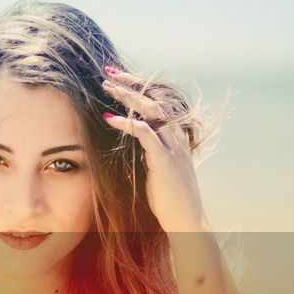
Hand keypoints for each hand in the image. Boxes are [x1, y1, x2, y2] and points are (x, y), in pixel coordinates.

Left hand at [101, 66, 209, 233]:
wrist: (186, 220)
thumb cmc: (169, 198)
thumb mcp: (157, 167)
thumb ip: (149, 150)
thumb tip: (135, 139)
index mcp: (174, 137)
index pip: (157, 103)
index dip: (138, 88)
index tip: (117, 78)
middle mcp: (175, 137)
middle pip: (154, 99)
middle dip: (131, 84)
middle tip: (109, 73)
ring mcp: (172, 147)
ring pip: (151, 111)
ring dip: (128, 96)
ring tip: (107, 87)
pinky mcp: (165, 160)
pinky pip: (145, 134)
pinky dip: (127, 123)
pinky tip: (109, 118)